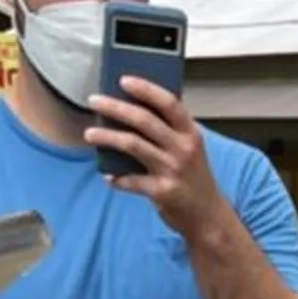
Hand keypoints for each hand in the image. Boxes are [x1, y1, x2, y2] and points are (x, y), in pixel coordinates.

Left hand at [83, 80, 226, 241]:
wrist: (208, 217)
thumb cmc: (194, 179)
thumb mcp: (190, 149)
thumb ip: (169, 131)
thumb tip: (131, 112)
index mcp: (190, 133)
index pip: (168, 103)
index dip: (145, 89)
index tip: (123, 80)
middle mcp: (183, 148)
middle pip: (144, 120)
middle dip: (115, 107)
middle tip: (94, 101)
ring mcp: (173, 170)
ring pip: (133, 145)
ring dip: (107, 137)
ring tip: (89, 134)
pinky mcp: (163, 192)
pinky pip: (132, 181)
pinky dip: (117, 179)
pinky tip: (107, 176)